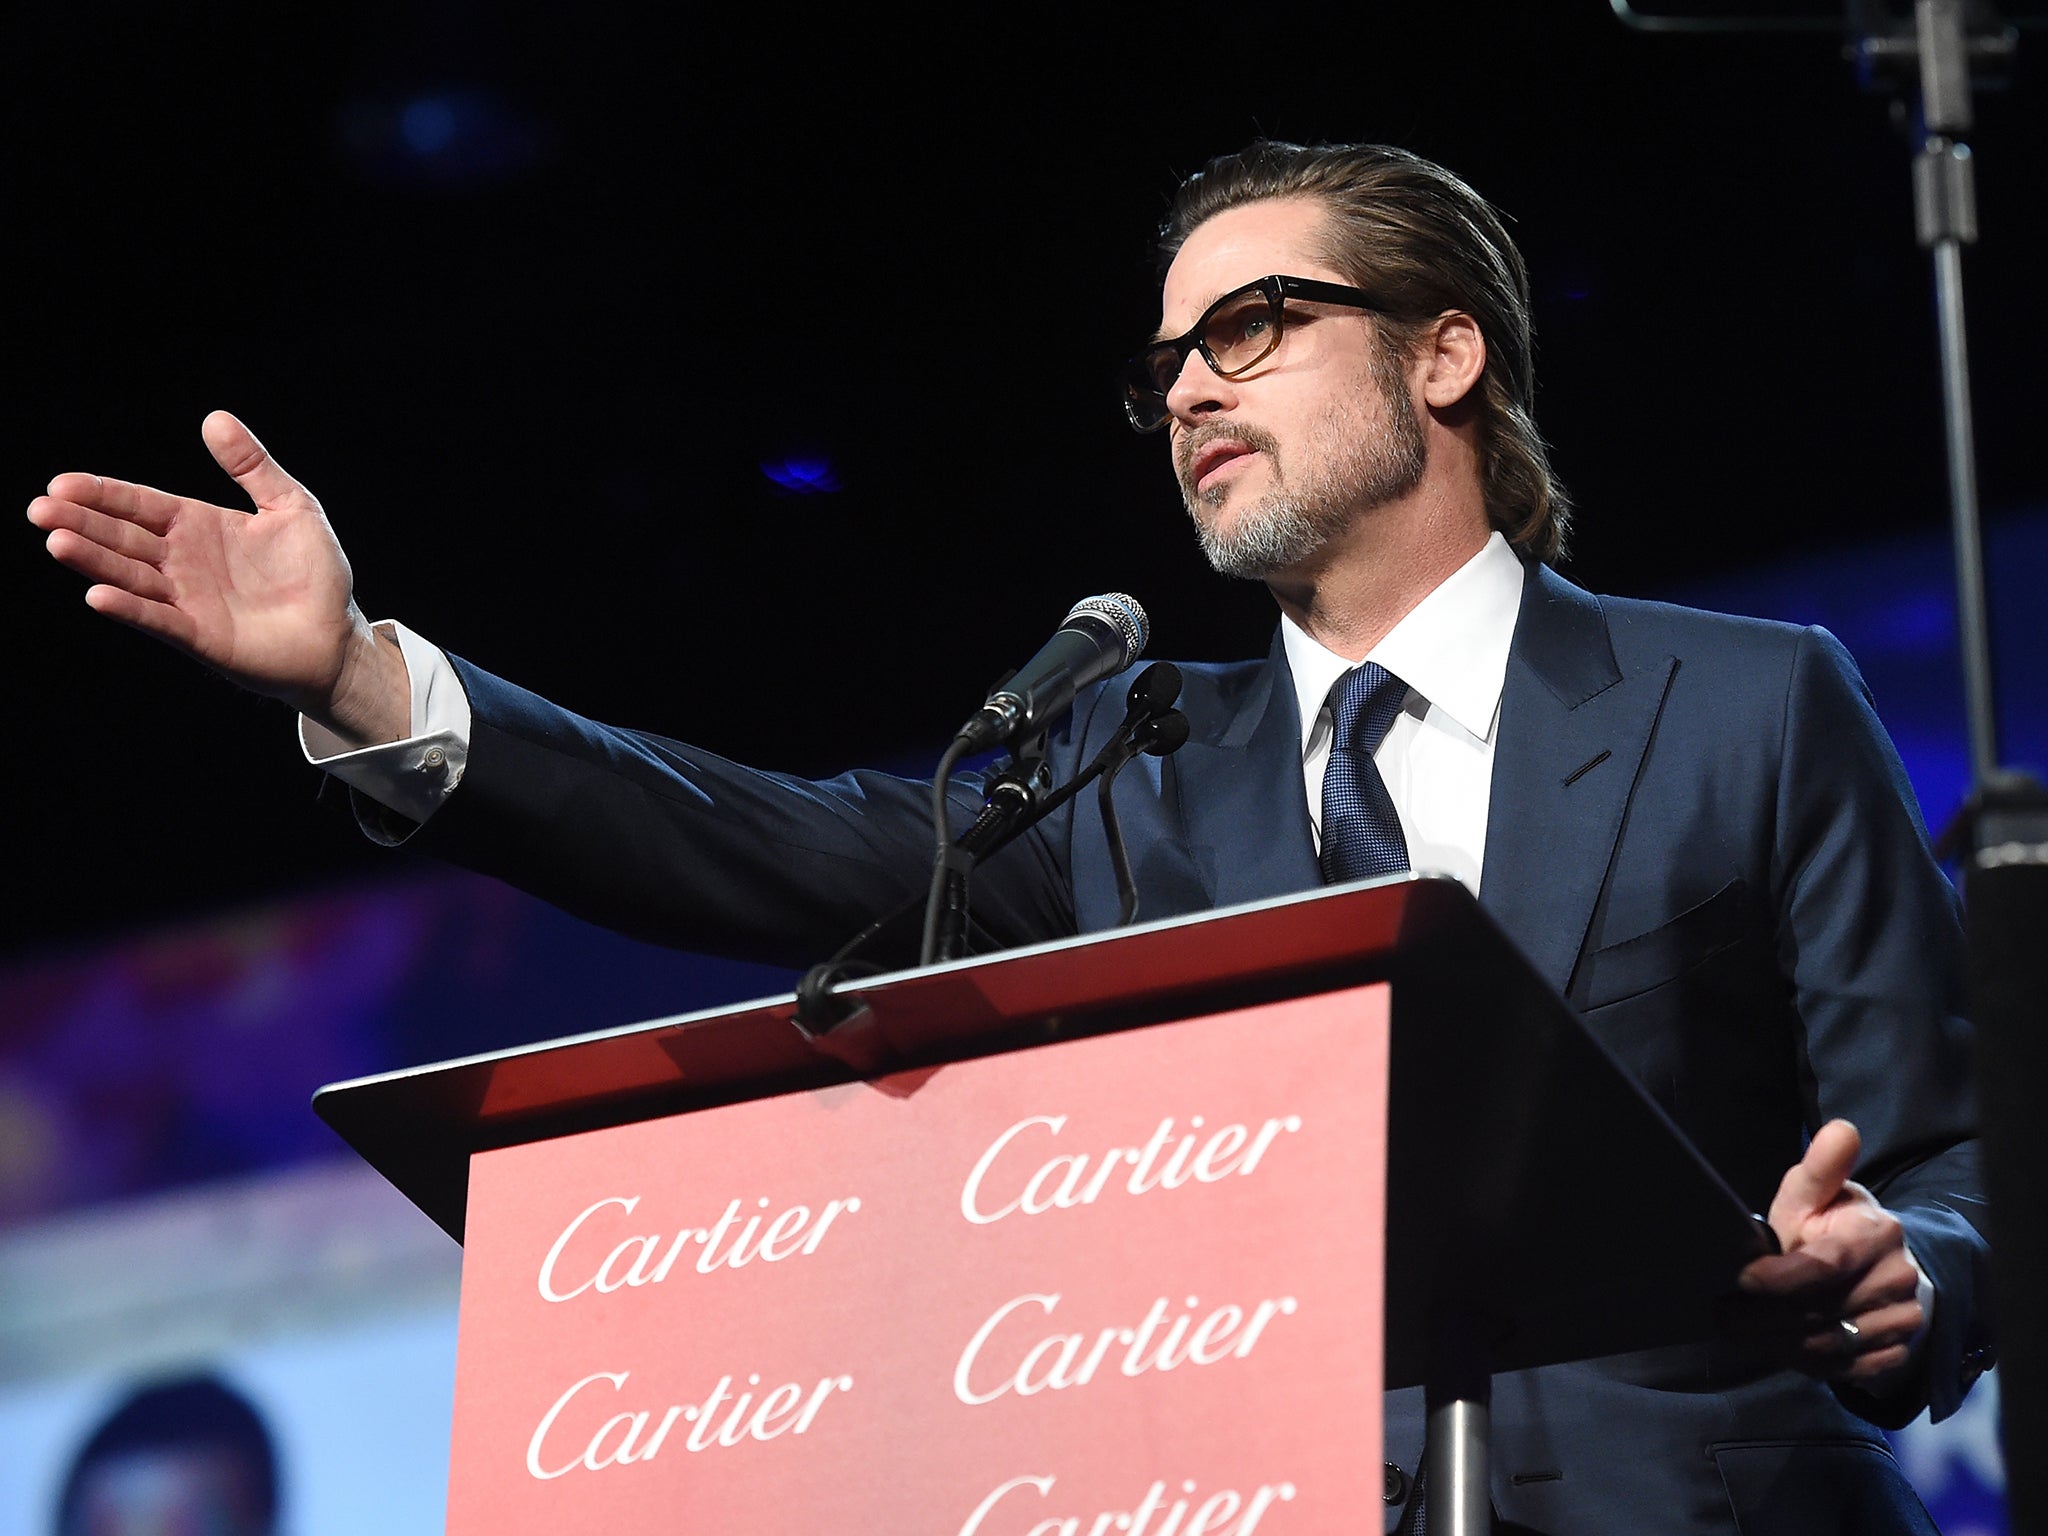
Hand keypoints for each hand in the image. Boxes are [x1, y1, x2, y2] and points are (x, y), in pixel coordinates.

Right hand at [29, 411, 408, 743]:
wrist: (337, 637)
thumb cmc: (316, 574)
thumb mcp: (291, 506)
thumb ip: (253, 465)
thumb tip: (215, 418)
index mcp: (198, 526)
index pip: (140, 504)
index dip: (103, 494)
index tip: (62, 483)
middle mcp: (182, 561)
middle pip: (122, 537)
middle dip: (82, 522)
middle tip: (40, 509)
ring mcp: (187, 599)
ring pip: (130, 576)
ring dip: (94, 561)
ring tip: (58, 542)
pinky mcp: (199, 636)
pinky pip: (158, 619)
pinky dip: (130, 608)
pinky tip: (98, 595)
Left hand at [1738, 1119, 1925, 1384]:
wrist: (1880, 1267)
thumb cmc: (1833, 1225)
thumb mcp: (1818, 1194)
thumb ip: (1821, 1167)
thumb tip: (1840, 1129)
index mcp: (1876, 1233)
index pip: (1824, 1264)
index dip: (1779, 1278)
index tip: (1741, 1280)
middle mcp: (1897, 1278)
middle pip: (1820, 1309)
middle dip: (1764, 1316)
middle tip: (1723, 1314)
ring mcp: (1902, 1318)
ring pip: (1829, 1344)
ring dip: (1778, 1343)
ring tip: (1742, 1331)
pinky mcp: (1897, 1351)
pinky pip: (1844, 1368)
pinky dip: (1805, 1363)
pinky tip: (1777, 1347)